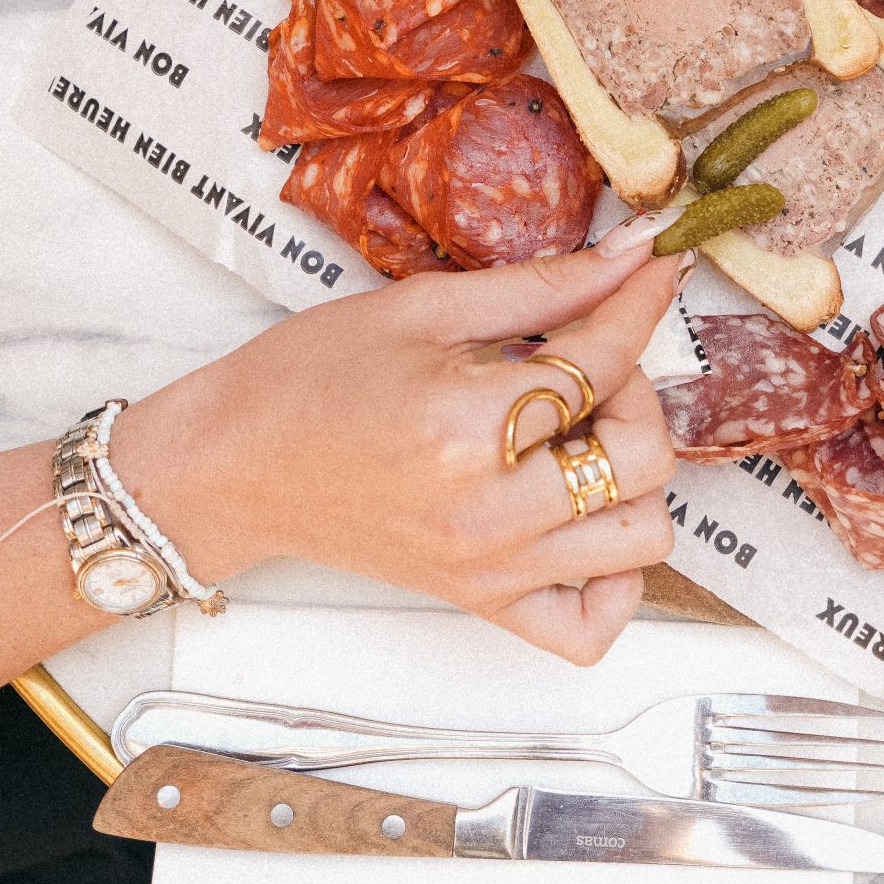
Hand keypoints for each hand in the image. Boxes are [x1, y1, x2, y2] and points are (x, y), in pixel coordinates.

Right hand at [125, 229, 682, 663]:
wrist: (231, 464)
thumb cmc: (309, 378)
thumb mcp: (422, 308)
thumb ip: (541, 286)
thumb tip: (632, 255)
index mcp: (469, 424)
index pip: (605, 360)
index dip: (640, 302)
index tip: (652, 271)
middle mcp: (488, 511)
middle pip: (644, 456)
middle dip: (635, 391)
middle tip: (584, 360)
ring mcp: (489, 568)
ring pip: (642, 536)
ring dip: (632, 476)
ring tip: (577, 435)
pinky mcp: (480, 602)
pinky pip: (589, 628)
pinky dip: (615, 581)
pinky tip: (586, 523)